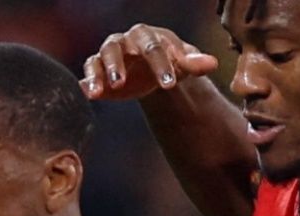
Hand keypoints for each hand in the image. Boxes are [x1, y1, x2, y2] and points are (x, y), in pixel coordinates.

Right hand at [80, 24, 220, 100]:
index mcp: (148, 36)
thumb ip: (194, 63)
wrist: (153, 66)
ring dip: (99, 73)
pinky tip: (88, 94)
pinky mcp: (99, 67)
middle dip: (117, 64)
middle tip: (119, 82)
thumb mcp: (182, 63)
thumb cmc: (169, 60)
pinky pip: (90, 70)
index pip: (153, 48)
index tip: (168, 85)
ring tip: (99, 91)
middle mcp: (125, 41)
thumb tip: (212, 63)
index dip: (160, 65)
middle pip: (117, 47)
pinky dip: (87, 81)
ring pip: (99, 57)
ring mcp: (109, 53)